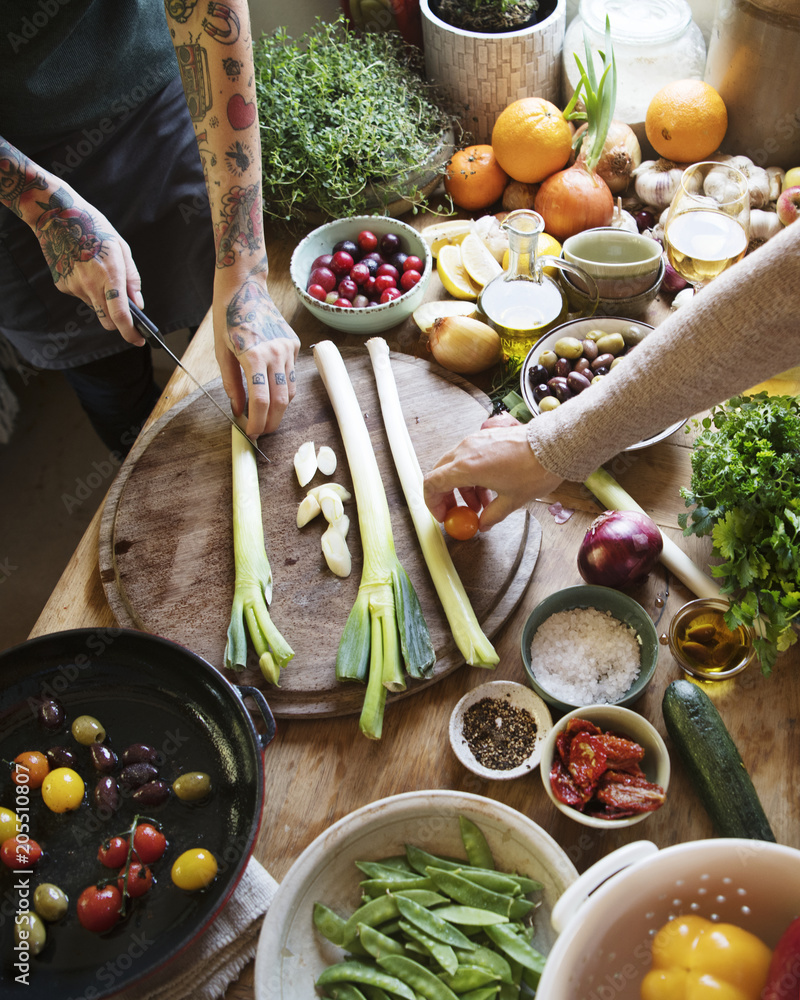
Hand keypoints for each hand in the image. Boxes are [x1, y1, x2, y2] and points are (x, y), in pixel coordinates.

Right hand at [33, 187, 144, 344]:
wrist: (56, 216)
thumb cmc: (94, 227)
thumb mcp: (121, 248)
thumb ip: (132, 278)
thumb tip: (138, 304)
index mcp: (110, 275)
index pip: (121, 316)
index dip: (131, 333)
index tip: (139, 340)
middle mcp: (91, 285)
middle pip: (107, 321)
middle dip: (118, 323)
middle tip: (125, 314)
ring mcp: (74, 287)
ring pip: (94, 308)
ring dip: (101, 301)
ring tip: (98, 274)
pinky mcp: (63, 286)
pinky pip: (81, 296)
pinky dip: (87, 290)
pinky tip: (83, 269)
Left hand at [213, 268, 299, 436]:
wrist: (245, 287)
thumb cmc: (227, 318)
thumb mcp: (221, 353)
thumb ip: (232, 385)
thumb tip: (238, 411)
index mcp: (254, 356)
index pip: (260, 401)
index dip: (256, 422)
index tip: (251, 433)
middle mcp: (276, 353)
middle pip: (280, 401)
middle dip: (271, 422)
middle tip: (261, 432)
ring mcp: (288, 348)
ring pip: (290, 390)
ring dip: (279, 407)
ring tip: (265, 414)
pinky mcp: (294, 344)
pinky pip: (291, 374)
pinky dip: (282, 387)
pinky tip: (270, 387)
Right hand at [423, 413, 563, 529]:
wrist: (554, 445)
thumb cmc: (534, 469)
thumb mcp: (512, 501)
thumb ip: (492, 515)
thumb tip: (483, 523)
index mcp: (466, 467)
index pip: (432, 483)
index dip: (433, 503)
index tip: (443, 515)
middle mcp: (465, 450)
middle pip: (441, 474)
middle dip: (447, 496)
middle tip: (458, 511)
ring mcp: (475, 440)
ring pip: (455, 466)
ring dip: (462, 487)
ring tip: (481, 503)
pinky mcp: (485, 437)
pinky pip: (468, 457)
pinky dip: (471, 474)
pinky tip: (489, 487)